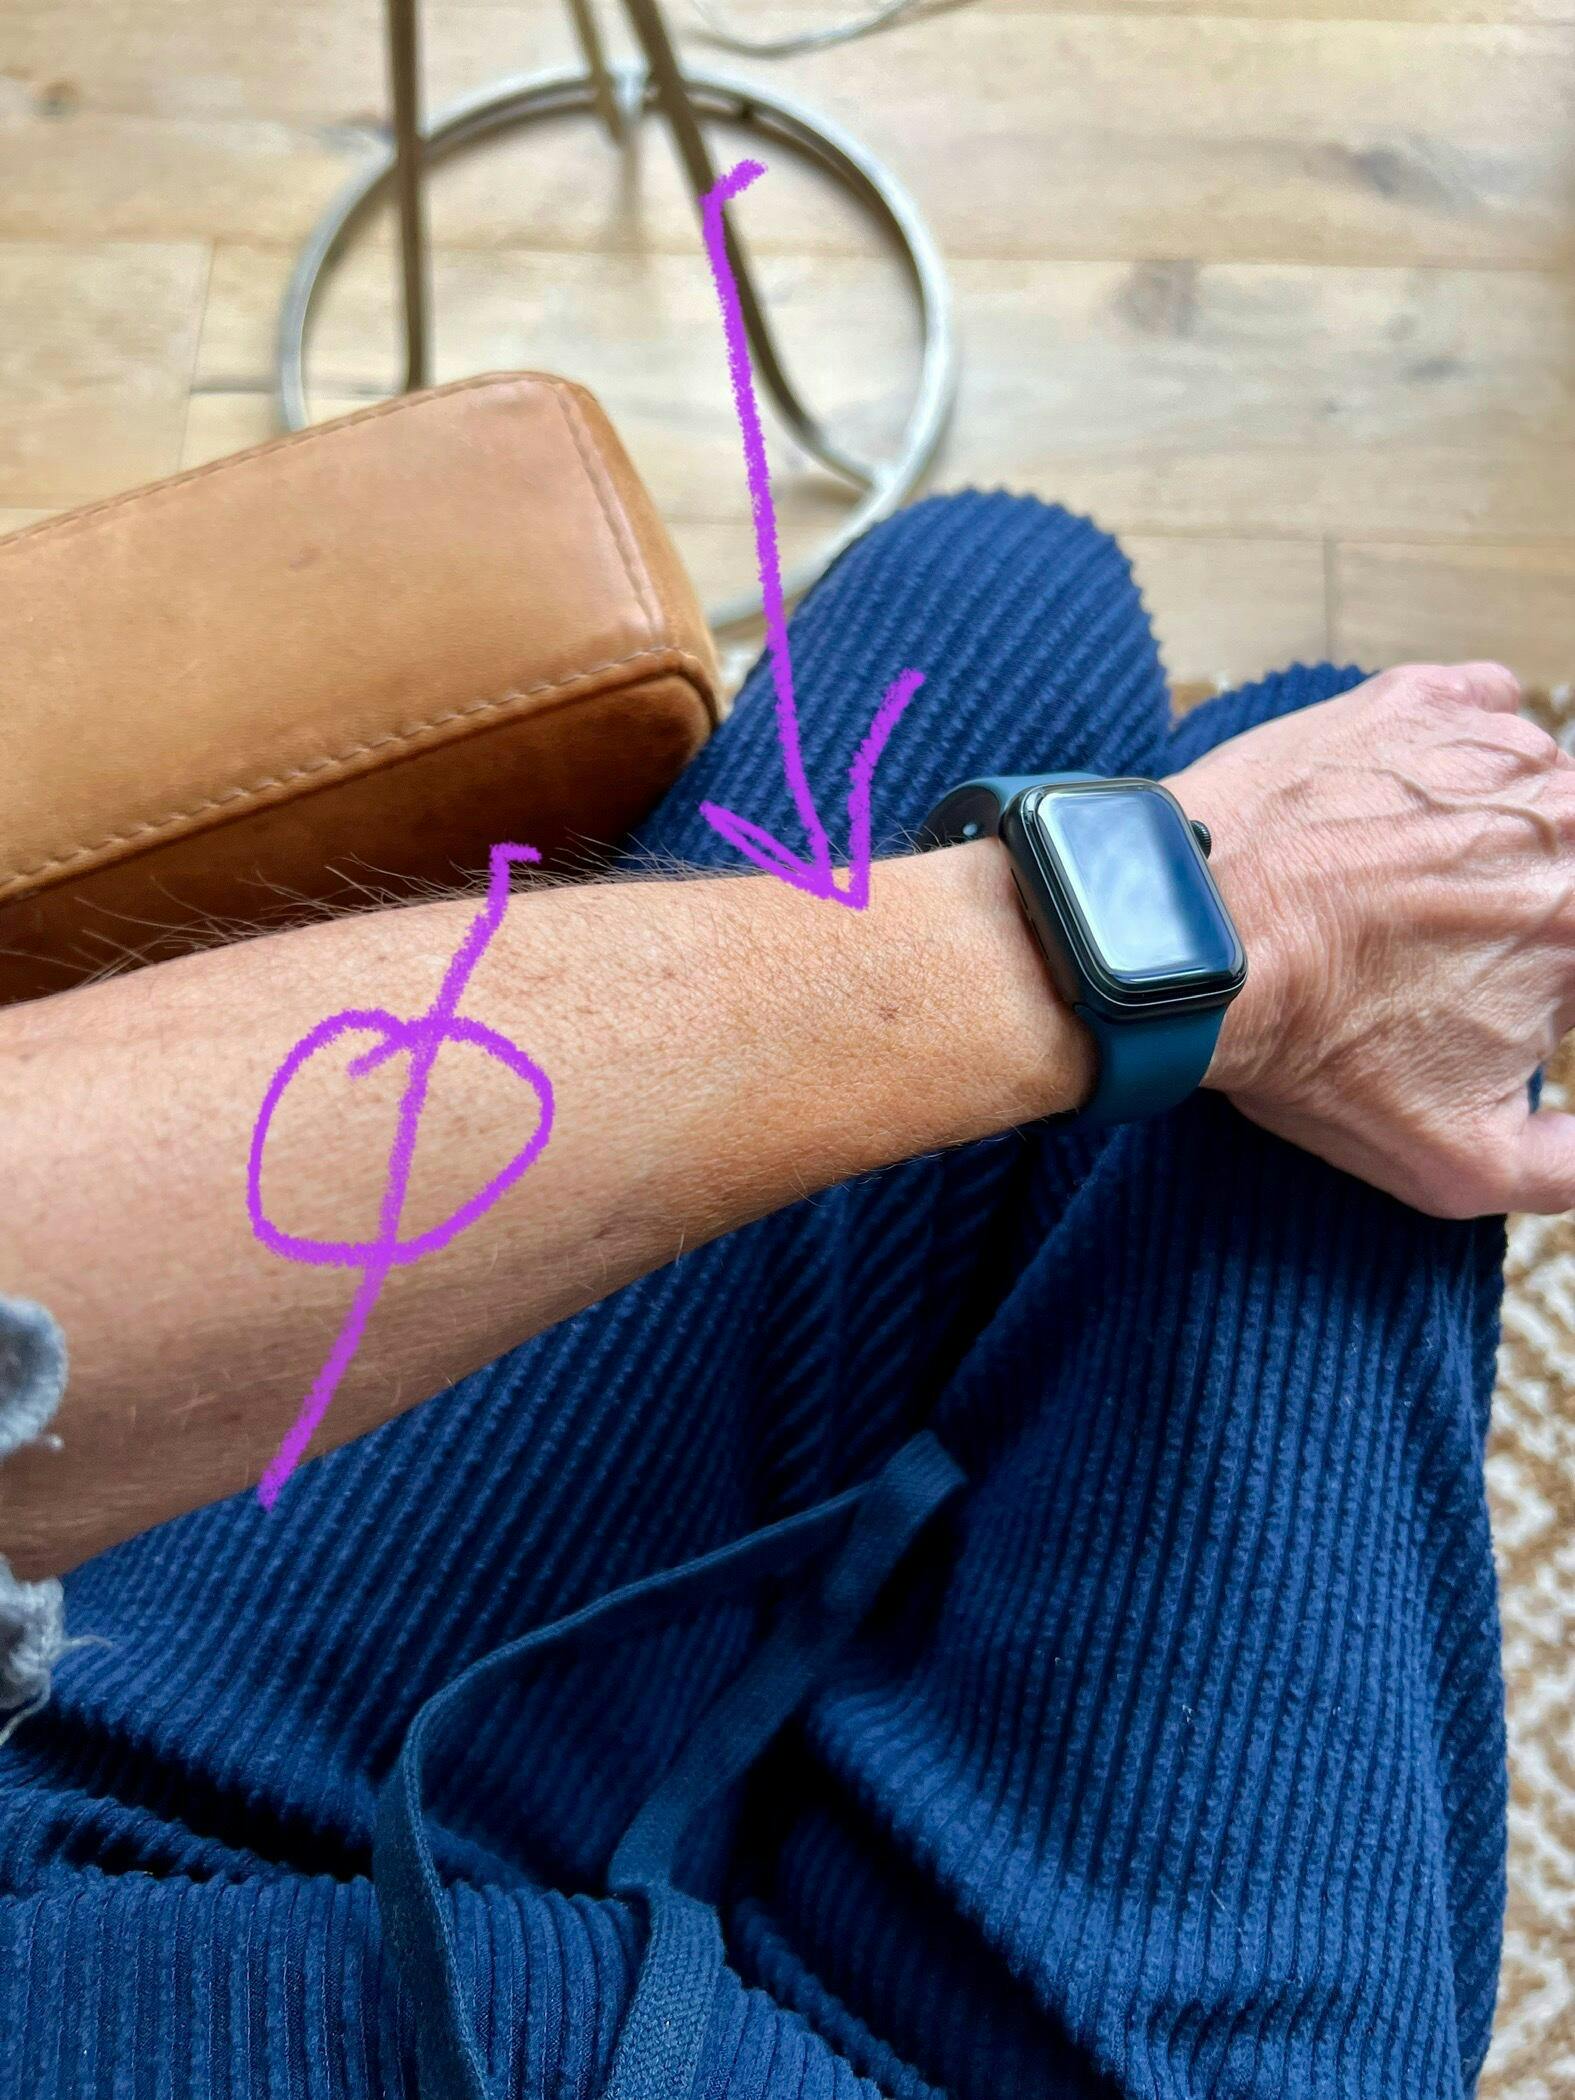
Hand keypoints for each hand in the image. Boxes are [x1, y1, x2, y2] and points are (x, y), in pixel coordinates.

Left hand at [1169, 661, 1574, 1217]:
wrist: (1184, 943)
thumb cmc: (1312, 1048)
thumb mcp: (1464, 1162)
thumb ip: (1568, 1167)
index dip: (1547, 994)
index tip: (1520, 1008)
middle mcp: (1564, 815)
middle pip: (1569, 872)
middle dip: (1536, 923)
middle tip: (1455, 963)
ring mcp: (1489, 745)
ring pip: (1542, 794)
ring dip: (1507, 844)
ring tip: (1418, 900)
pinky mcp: (1411, 703)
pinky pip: (1482, 710)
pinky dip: (1466, 758)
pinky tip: (1414, 811)